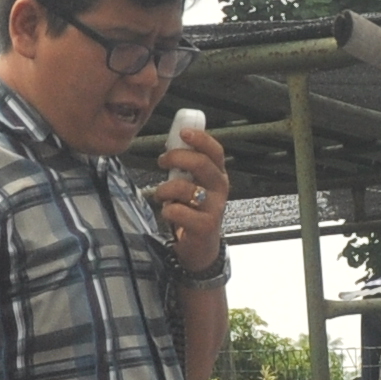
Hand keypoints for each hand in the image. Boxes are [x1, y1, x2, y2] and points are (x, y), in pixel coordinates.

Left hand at [157, 116, 229, 269]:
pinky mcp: (204, 226)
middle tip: (163, 161)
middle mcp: (219, 189)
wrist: (201, 247)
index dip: (200, 138)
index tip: (183, 132)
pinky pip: (178, 211)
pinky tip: (169, 213)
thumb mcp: (194, 185)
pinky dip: (167, 210)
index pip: (215, 151)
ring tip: (161, 194)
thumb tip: (172, 142)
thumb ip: (187, 167)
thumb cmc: (194, 211)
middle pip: (201, 164)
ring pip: (185, 188)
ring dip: (165, 189)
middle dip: (177, 157)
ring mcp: (214, 208)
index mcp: (217, 175)